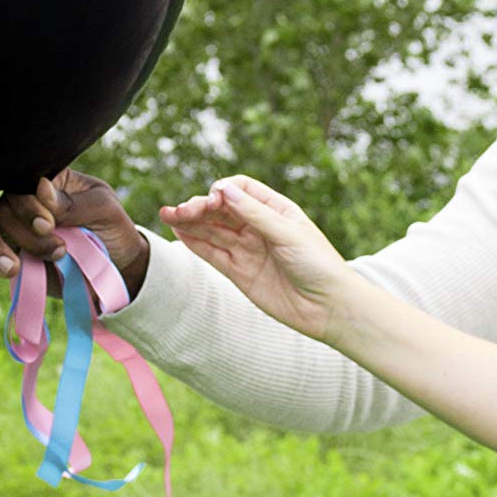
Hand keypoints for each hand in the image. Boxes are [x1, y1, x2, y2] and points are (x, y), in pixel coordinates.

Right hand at [0, 168, 151, 293]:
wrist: (115, 270)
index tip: (49, 225)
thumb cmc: (112, 230)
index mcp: (48, 180)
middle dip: (25, 233)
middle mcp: (23, 199)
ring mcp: (11, 226)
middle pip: (3, 207)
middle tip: (57, 250)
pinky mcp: (5, 252)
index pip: (23, 183)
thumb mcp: (105, 210)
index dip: (29, 205)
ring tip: (15, 268)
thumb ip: (74, 202)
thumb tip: (39, 188)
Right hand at [159, 176, 354, 339]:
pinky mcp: (240, 272)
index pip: (241, 189)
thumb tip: (222, 188)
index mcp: (276, 209)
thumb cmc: (318, 264)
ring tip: (168, 215)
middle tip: (180, 210)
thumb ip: (254, 213)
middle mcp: (259, 227)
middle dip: (200, 206)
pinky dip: (195, 242)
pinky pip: (213, 253)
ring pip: (213, 230)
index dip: (223, 190)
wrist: (328, 307)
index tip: (214, 199)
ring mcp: (248, 249)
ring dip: (190, 222)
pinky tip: (178, 231)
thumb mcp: (288, 233)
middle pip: (222, 209)